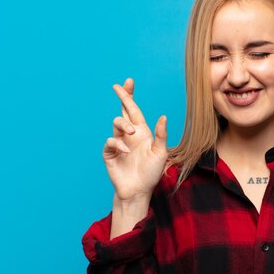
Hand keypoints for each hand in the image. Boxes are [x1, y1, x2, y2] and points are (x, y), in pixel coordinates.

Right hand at [102, 77, 167, 200]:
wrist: (139, 190)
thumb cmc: (151, 173)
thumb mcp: (161, 153)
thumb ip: (161, 135)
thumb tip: (163, 116)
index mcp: (142, 132)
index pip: (135, 110)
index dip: (130, 96)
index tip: (127, 82)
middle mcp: (129, 135)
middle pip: (123, 111)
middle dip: (121, 98)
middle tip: (117, 88)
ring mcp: (119, 143)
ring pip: (116, 124)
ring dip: (123, 124)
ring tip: (131, 132)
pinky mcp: (110, 154)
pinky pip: (110, 142)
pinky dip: (117, 143)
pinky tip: (125, 150)